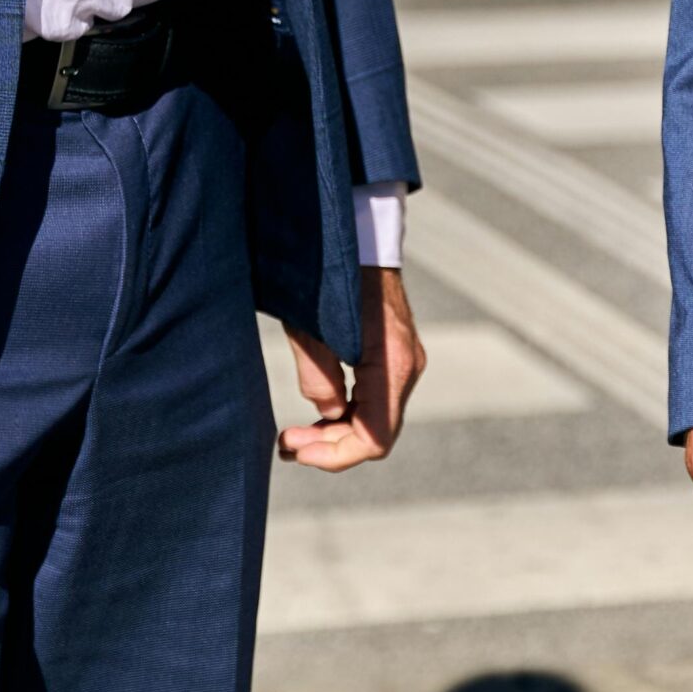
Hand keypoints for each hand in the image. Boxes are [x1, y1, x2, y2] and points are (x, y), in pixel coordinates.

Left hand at [279, 267, 424, 470]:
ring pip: (375, 419)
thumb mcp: (311, 329)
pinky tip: (318, 413)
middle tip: (285, 443)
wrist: (360, 236)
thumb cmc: (331, 277)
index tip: (295, 449)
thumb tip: (328, 415)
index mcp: (391, 364)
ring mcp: (405, 361)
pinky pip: (375, 400)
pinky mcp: (395, 354)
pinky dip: (348, 413)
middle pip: (374, 433)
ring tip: (295, 434)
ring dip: (336, 432)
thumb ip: (318, 379)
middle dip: (329, 446)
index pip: (373, 438)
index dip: (333, 455)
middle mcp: (407, 368)